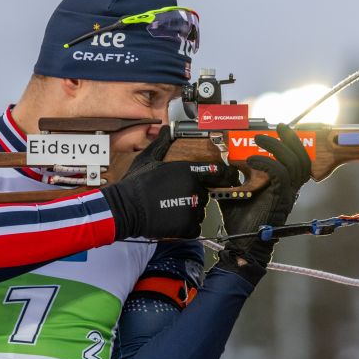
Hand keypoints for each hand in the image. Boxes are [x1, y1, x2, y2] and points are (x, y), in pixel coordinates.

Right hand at [102, 130, 220, 239]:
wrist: (126, 207)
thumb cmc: (136, 183)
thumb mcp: (148, 158)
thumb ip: (162, 144)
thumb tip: (166, 129)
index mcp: (188, 171)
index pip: (217, 172)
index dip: (227, 175)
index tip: (232, 178)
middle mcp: (194, 188)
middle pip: (204, 195)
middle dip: (193, 197)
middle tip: (174, 200)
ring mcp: (192, 207)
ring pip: (199, 212)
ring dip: (189, 213)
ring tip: (169, 210)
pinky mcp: (187, 225)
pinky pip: (195, 228)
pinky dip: (186, 228)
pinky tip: (172, 223)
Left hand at [217, 123, 310, 270]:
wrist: (244, 243)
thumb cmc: (242, 224)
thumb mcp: (234, 194)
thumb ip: (232, 179)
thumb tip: (223, 164)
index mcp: (283, 187)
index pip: (297, 162)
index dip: (292, 144)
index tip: (279, 130)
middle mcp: (289, 189)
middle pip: (302, 159)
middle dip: (292, 140)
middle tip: (278, 128)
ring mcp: (287, 193)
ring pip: (294, 163)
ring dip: (277, 147)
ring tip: (260, 139)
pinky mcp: (280, 197)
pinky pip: (280, 173)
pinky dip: (266, 162)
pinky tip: (251, 160)